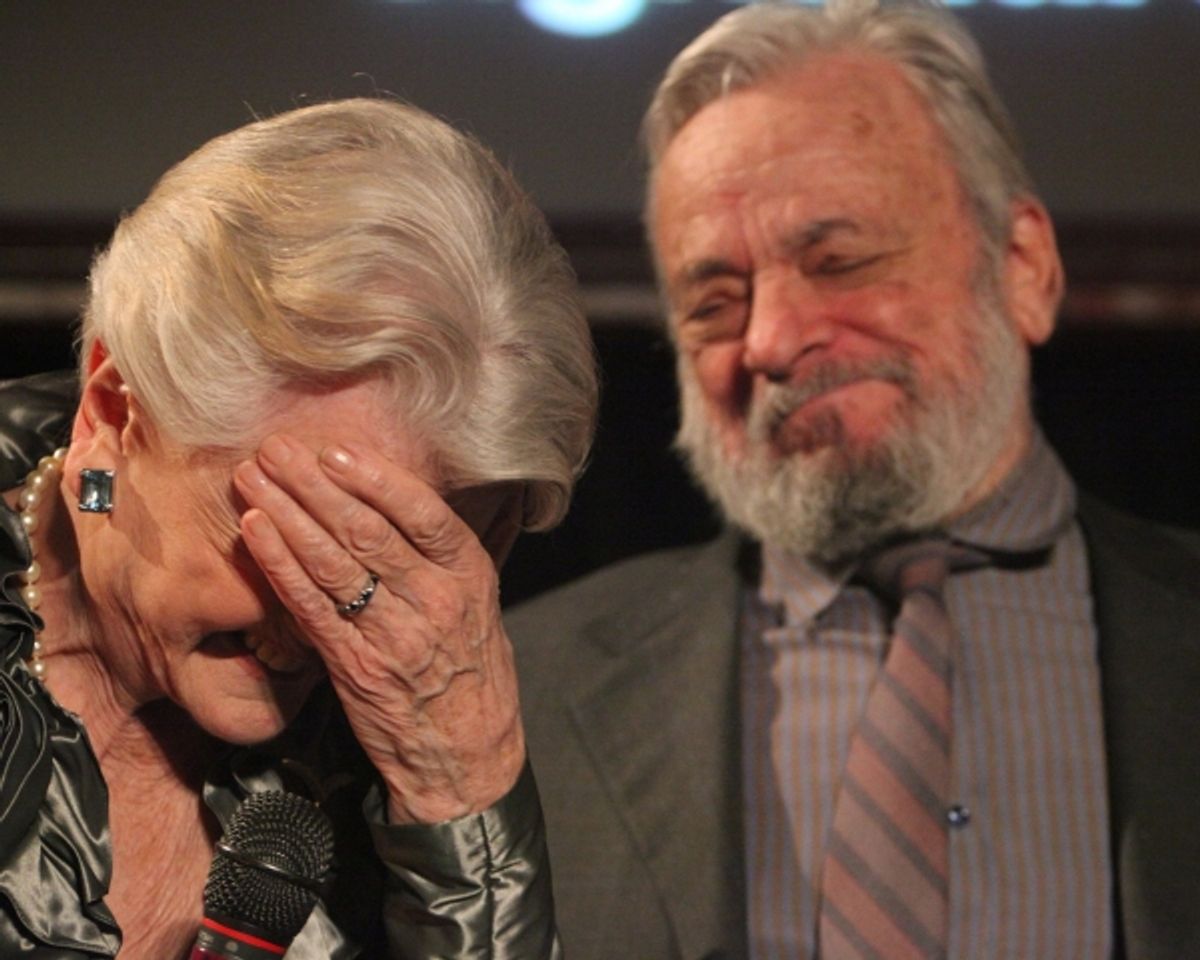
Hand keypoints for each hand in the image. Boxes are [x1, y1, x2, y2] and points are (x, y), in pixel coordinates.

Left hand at [233, 433, 525, 823]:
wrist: (467, 756)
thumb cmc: (470, 670)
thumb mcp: (477, 602)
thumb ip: (441, 555)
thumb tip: (397, 495)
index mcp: (468, 575)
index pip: (422, 513)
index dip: (375, 478)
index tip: (334, 450)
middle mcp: (434, 600)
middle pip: (367, 531)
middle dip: (314, 485)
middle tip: (276, 448)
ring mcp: (393, 635)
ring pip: (334, 564)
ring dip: (287, 515)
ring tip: (252, 478)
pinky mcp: (356, 666)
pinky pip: (312, 608)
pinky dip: (281, 567)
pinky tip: (257, 533)